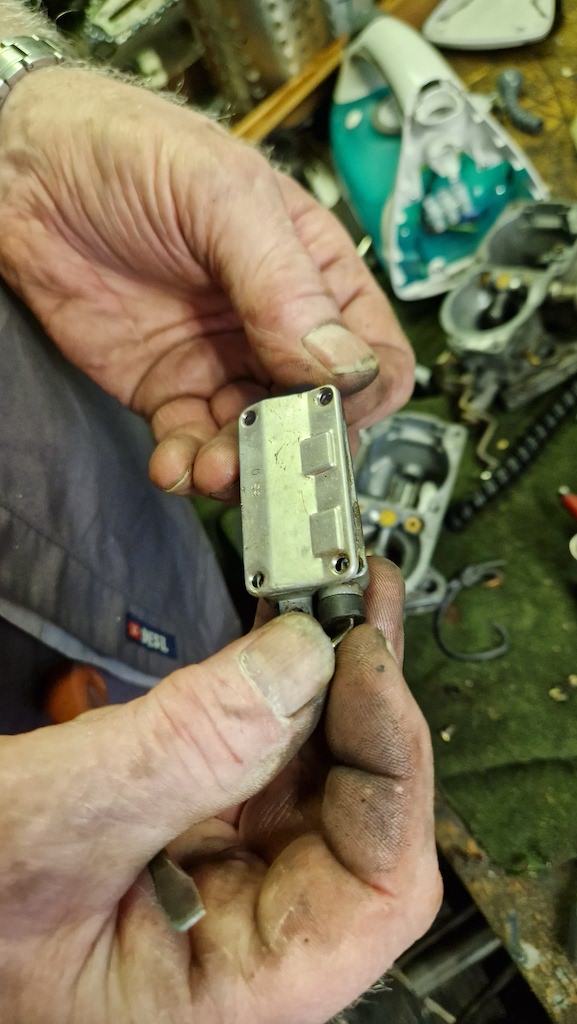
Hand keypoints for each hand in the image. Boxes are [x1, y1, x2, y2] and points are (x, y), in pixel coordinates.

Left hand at [0, 69, 413, 498]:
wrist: (22, 171)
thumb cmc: (127, 150)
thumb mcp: (222, 197)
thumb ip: (286, 284)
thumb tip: (343, 365)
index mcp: (314, 273)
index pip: (374, 356)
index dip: (360, 395)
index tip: (323, 411)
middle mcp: (274, 326)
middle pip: (318, 412)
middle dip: (299, 447)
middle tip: (270, 459)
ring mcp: (221, 362)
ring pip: (259, 442)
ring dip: (242, 467)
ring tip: (214, 466)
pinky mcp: (167, 389)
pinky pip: (194, 445)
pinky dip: (189, 468)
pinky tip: (175, 463)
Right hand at [0, 559, 439, 1023]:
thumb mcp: (65, 823)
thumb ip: (190, 748)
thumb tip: (303, 657)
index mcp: (236, 991)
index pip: (378, 888)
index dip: (394, 769)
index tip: (366, 661)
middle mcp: (248, 940)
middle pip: (357, 820)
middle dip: (365, 703)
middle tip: (363, 602)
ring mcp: (226, 884)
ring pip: (315, 780)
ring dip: (329, 684)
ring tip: (338, 600)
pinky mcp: (197, 834)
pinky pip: (262, 761)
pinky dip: (276, 692)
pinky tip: (285, 636)